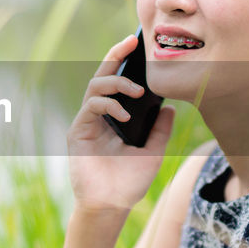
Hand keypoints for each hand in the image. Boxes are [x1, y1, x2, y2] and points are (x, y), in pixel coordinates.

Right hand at [67, 34, 175, 210]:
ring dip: (116, 82)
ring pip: (95, 87)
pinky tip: (123, 114)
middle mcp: (98, 116)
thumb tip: (170, 108)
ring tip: (136, 91)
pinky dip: (108, 105)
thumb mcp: (153, 152)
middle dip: (115, 56)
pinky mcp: (78, 131)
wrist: (112, 206)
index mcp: (114, 117)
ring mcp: (86, 122)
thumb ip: (159, 130)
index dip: (126, 63)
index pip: (118, 83)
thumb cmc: (129, 182)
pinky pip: (91, 107)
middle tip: (131, 41)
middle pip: (103, 76)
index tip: (139, 45)